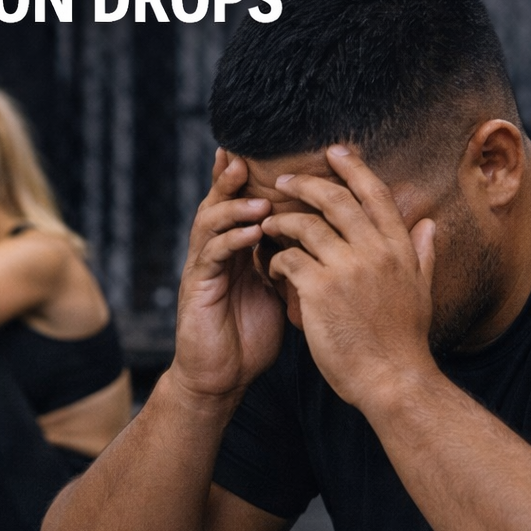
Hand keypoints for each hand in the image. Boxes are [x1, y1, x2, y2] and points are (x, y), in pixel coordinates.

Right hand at [171, 149, 284, 399]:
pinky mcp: (198, 287)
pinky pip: (213, 256)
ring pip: (210, 222)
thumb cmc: (252, 337)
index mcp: (238, 249)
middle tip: (246, 155)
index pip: (242, 202)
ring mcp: (204, 267)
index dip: (251, 177)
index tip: (274, 151)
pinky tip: (252, 233)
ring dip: (234, 207)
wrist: (222, 378)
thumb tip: (332, 242)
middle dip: (231, 177)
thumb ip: (294, 263)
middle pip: (219, 201)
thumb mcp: (281, 292)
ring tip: (260, 198)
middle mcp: (217, 251)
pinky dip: (232, 240)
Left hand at [264, 145, 436, 410]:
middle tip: (285, 181)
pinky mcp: (319, 290)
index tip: (335, 151)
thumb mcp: (420, 292)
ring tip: (268, 225)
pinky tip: (270, 267)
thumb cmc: (403, 342)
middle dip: (307, 184)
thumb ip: (423, 255)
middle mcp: (375, 252)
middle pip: (336, 200)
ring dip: (282, 222)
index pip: (375, 194)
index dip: (353, 168)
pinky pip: (288, 259)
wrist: (392, 381)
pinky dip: (275, 259)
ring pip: (305, 226)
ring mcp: (346, 269)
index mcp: (399, 249)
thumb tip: (430, 224)